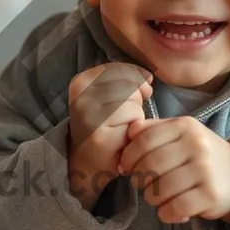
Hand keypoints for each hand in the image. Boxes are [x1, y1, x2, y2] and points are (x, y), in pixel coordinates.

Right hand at [67, 63, 152, 191]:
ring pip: (132, 99)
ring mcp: (88, 114)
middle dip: (134, 100)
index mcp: (81, 81)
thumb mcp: (110, 95)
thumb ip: (127, 79)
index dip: (135, 80)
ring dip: (135, 114)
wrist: (89, 161)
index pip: (119, 68)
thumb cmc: (105, 125)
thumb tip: (148, 79)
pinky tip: (123, 135)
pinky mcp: (99, 132)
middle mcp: (80, 95)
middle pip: (128, 83)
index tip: (132, 97)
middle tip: (122, 118)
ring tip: (122, 126)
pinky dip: (135, 126)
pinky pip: (133, 116)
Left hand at [120, 117, 229, 225]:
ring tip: (159, 198)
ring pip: (159, 190)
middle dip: (139, 180)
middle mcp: (196, 144)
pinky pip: (174, 208)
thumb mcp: (180, 134)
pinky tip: (171, 210)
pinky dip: (166, 214)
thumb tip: (128, 133)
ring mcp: (205, 170)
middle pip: (148, 166)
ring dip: (152, 199)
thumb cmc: (200, 156)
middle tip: (144, 186)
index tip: (128, 168)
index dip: (128, 158)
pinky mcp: (211, 195)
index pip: (142, 141)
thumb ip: (152, 129)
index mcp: (185, 125)